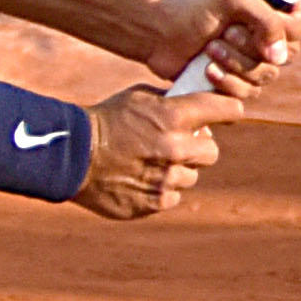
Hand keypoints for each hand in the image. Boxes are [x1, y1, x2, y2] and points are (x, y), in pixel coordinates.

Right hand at [72, 85, 242, 219]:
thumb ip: (170, 102)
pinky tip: (141, 179)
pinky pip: (173, 197)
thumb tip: (195, 107)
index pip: (227, 111)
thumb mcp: (137, 97)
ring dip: (177, 170)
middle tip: (179, 145)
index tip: (226, 115)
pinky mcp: (154, 202)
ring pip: (191, 176)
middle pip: (212, 152)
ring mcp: (166, 178)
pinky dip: (162, 190)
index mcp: (174, 116)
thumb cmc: (105, 120)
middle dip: (198, 147)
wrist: (72, 155)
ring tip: (151, 163)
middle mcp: (176, 148)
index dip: (228, 112)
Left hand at [144, 0, 300, 96]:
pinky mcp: (238, 83)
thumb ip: (266, 19)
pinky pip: (248, 94)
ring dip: (236, 63)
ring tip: (210, 48)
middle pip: (288, 56)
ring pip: (266, 77)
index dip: (292, 31)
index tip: (264, 27)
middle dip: (252, 47)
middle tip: (226, 32)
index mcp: (276, 8)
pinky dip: (227, 82)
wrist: (160, 31)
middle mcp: (271, 36)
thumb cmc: (196, 6)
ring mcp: (255, 61)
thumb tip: (281, 56)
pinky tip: (207, 69)